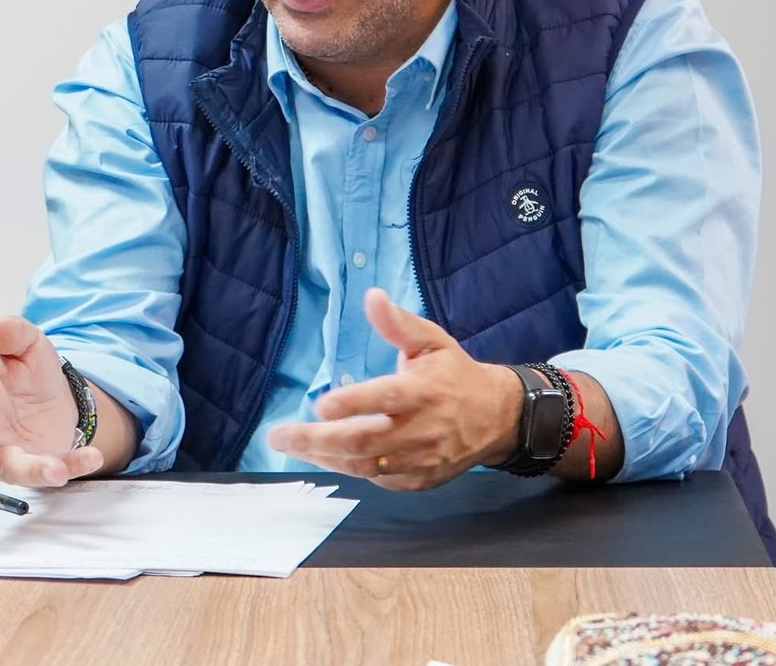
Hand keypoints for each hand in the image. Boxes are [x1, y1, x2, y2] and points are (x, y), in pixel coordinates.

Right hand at [0, 316, 103, 488]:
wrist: (56, 392)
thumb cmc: (28, 370)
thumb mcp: (28, 343)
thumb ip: (14, 333)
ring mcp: (6, 448)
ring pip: (9, 467)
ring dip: (32, 471)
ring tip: (57, 471)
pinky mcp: (33, 464)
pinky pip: (50, 469)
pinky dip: (72, 464)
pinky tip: (91, 457)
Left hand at [265, 288, 522, 490]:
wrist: (495, 418)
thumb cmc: (454, 375)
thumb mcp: (431, 341)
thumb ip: (399, 324)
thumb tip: (372, 296)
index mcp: (424, 391)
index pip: (386, 398)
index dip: (354, 403)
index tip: (320, 405)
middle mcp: (422, 429)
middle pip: (364, 440)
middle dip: (317, 440)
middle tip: (280, 435)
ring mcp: (420, 459)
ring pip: (365, 465)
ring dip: (324, 457)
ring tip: (291, 445)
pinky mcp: (419, 480)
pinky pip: (377, 478)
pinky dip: (348, 468)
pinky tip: (325, 455)